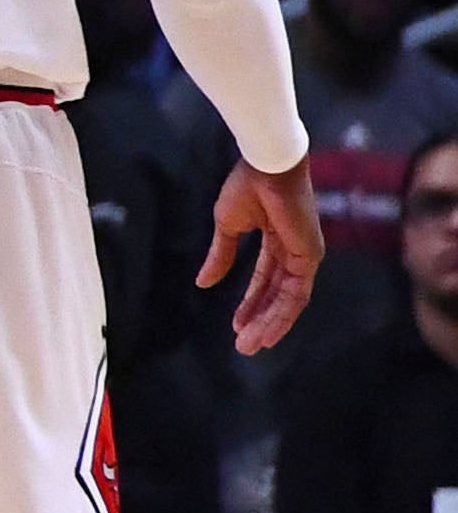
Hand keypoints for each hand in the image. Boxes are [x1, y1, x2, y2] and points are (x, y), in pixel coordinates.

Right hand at [200, 158, 320, 353]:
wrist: (264, 167)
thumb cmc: (246, 187)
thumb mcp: (227, 226)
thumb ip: (221, 255)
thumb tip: (203, 283)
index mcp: (277, 241)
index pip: (265, 279)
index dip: (250, 302)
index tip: (235, 325)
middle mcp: (295, 251)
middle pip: (277, 294)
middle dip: (260, 320)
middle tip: (243, 345)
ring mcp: (306, 255)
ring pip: (288, 300)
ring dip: (270, 324)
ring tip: (250, 345)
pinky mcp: (309, 256)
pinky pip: (296, 293)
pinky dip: (281, 314)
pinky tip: (265, 329)